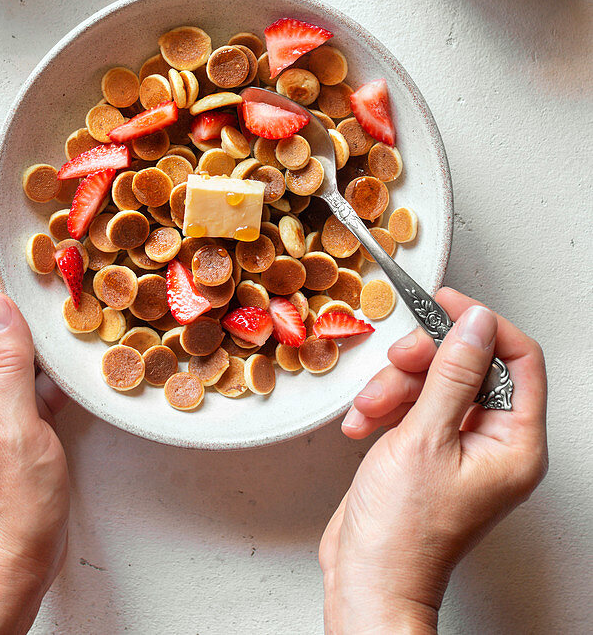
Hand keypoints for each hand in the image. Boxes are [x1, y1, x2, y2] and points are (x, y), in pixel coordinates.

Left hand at [0, 258, 69, 634]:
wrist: (14, 558)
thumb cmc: (13, 503)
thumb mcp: (13, 426)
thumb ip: (7, 362)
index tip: (24, 244)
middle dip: (19, 290)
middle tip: (58, 260)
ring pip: (12, 345)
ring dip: (38, 322)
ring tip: (71, 292)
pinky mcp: (11, 419)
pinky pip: (28, 373)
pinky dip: (49, 357)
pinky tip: (75, 349)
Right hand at [320, 288, 547, 633]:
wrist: (367, 579)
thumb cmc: (403, 533)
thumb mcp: (425, 437)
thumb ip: (452, 372)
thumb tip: (475, 322)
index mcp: (516, 444)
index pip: (519, 359)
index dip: (482, 324)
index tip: (444, 303)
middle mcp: (495, 443)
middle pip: (469, 364)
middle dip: (424, 359)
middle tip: (396, 362)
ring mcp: (460, 447)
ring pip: (434, 379)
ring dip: (394, 385)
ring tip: (371, 411)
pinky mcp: (428, 450)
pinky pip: (412, 402)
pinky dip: (384, 406)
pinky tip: (364, 426)